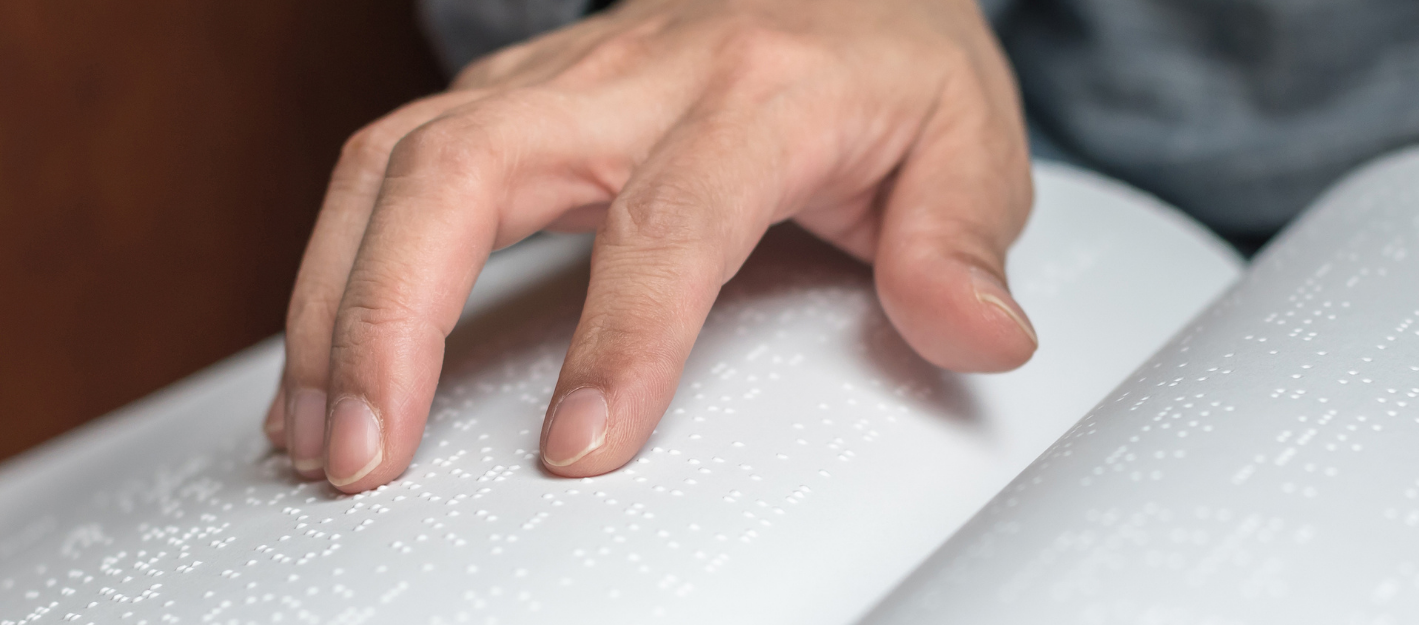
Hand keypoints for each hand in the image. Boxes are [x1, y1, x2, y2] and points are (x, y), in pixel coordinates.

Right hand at [261, 0, 1036, 491]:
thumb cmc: (892, 69)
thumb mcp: (967, 145)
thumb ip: (962, 247)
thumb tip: (982, 337)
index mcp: (758, 90)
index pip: (670, 218)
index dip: (620, 338)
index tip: (578, 448)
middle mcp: (633, 75)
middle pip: (467, 169)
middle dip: (393, 316)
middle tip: (367, 453)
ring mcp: (556, 80)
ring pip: (396, 161)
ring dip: (335, 299)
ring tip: (317, 430)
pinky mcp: (513, 100)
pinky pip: (391, 165)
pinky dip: (338, 264)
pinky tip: (327, 361)